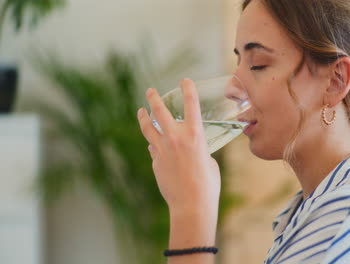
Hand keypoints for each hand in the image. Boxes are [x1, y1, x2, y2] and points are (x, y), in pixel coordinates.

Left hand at [137, 78, 220, 216]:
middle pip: (160, 112)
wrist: (191, 204)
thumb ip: (197, 150)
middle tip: (149, 91)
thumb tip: (188, 150)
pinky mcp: (155, 162)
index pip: (191, 104)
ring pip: (148, 128)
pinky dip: (154, 145)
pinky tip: (155, 146)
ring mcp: (162, 150)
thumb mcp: (209, 160)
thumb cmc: (208, 184)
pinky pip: (153, 149)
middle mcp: (176, 138)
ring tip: (140, 111)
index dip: (188, 89)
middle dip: (153, 98)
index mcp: (195, 135)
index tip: (185, 80)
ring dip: (143, 117)